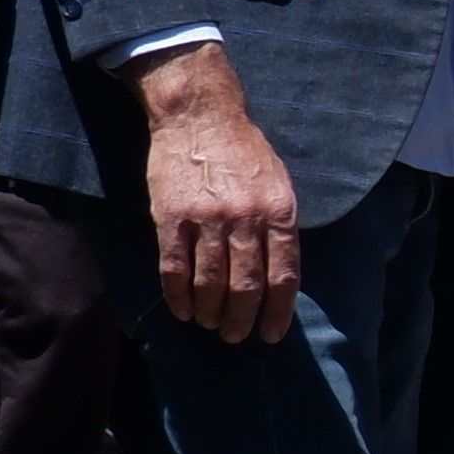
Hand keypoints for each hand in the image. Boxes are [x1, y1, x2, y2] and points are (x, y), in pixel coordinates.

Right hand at [133, 45, 304, 343]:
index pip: (283, 275)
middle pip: (246, 286)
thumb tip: (280, 274)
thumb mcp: (280, 183)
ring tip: (213, 326)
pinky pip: (174, 268)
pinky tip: (184, 311)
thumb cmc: (245, 151)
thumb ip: (281, 226)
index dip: (277, 311)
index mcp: (279, 212)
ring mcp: (207, 219)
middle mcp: (246, 219)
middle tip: (237, 337)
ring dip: (212, 313)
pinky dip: (179, 296)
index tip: (271, 334)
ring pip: (210, 283)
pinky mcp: (171, 217)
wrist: (200, 116)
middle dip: (242, 319)